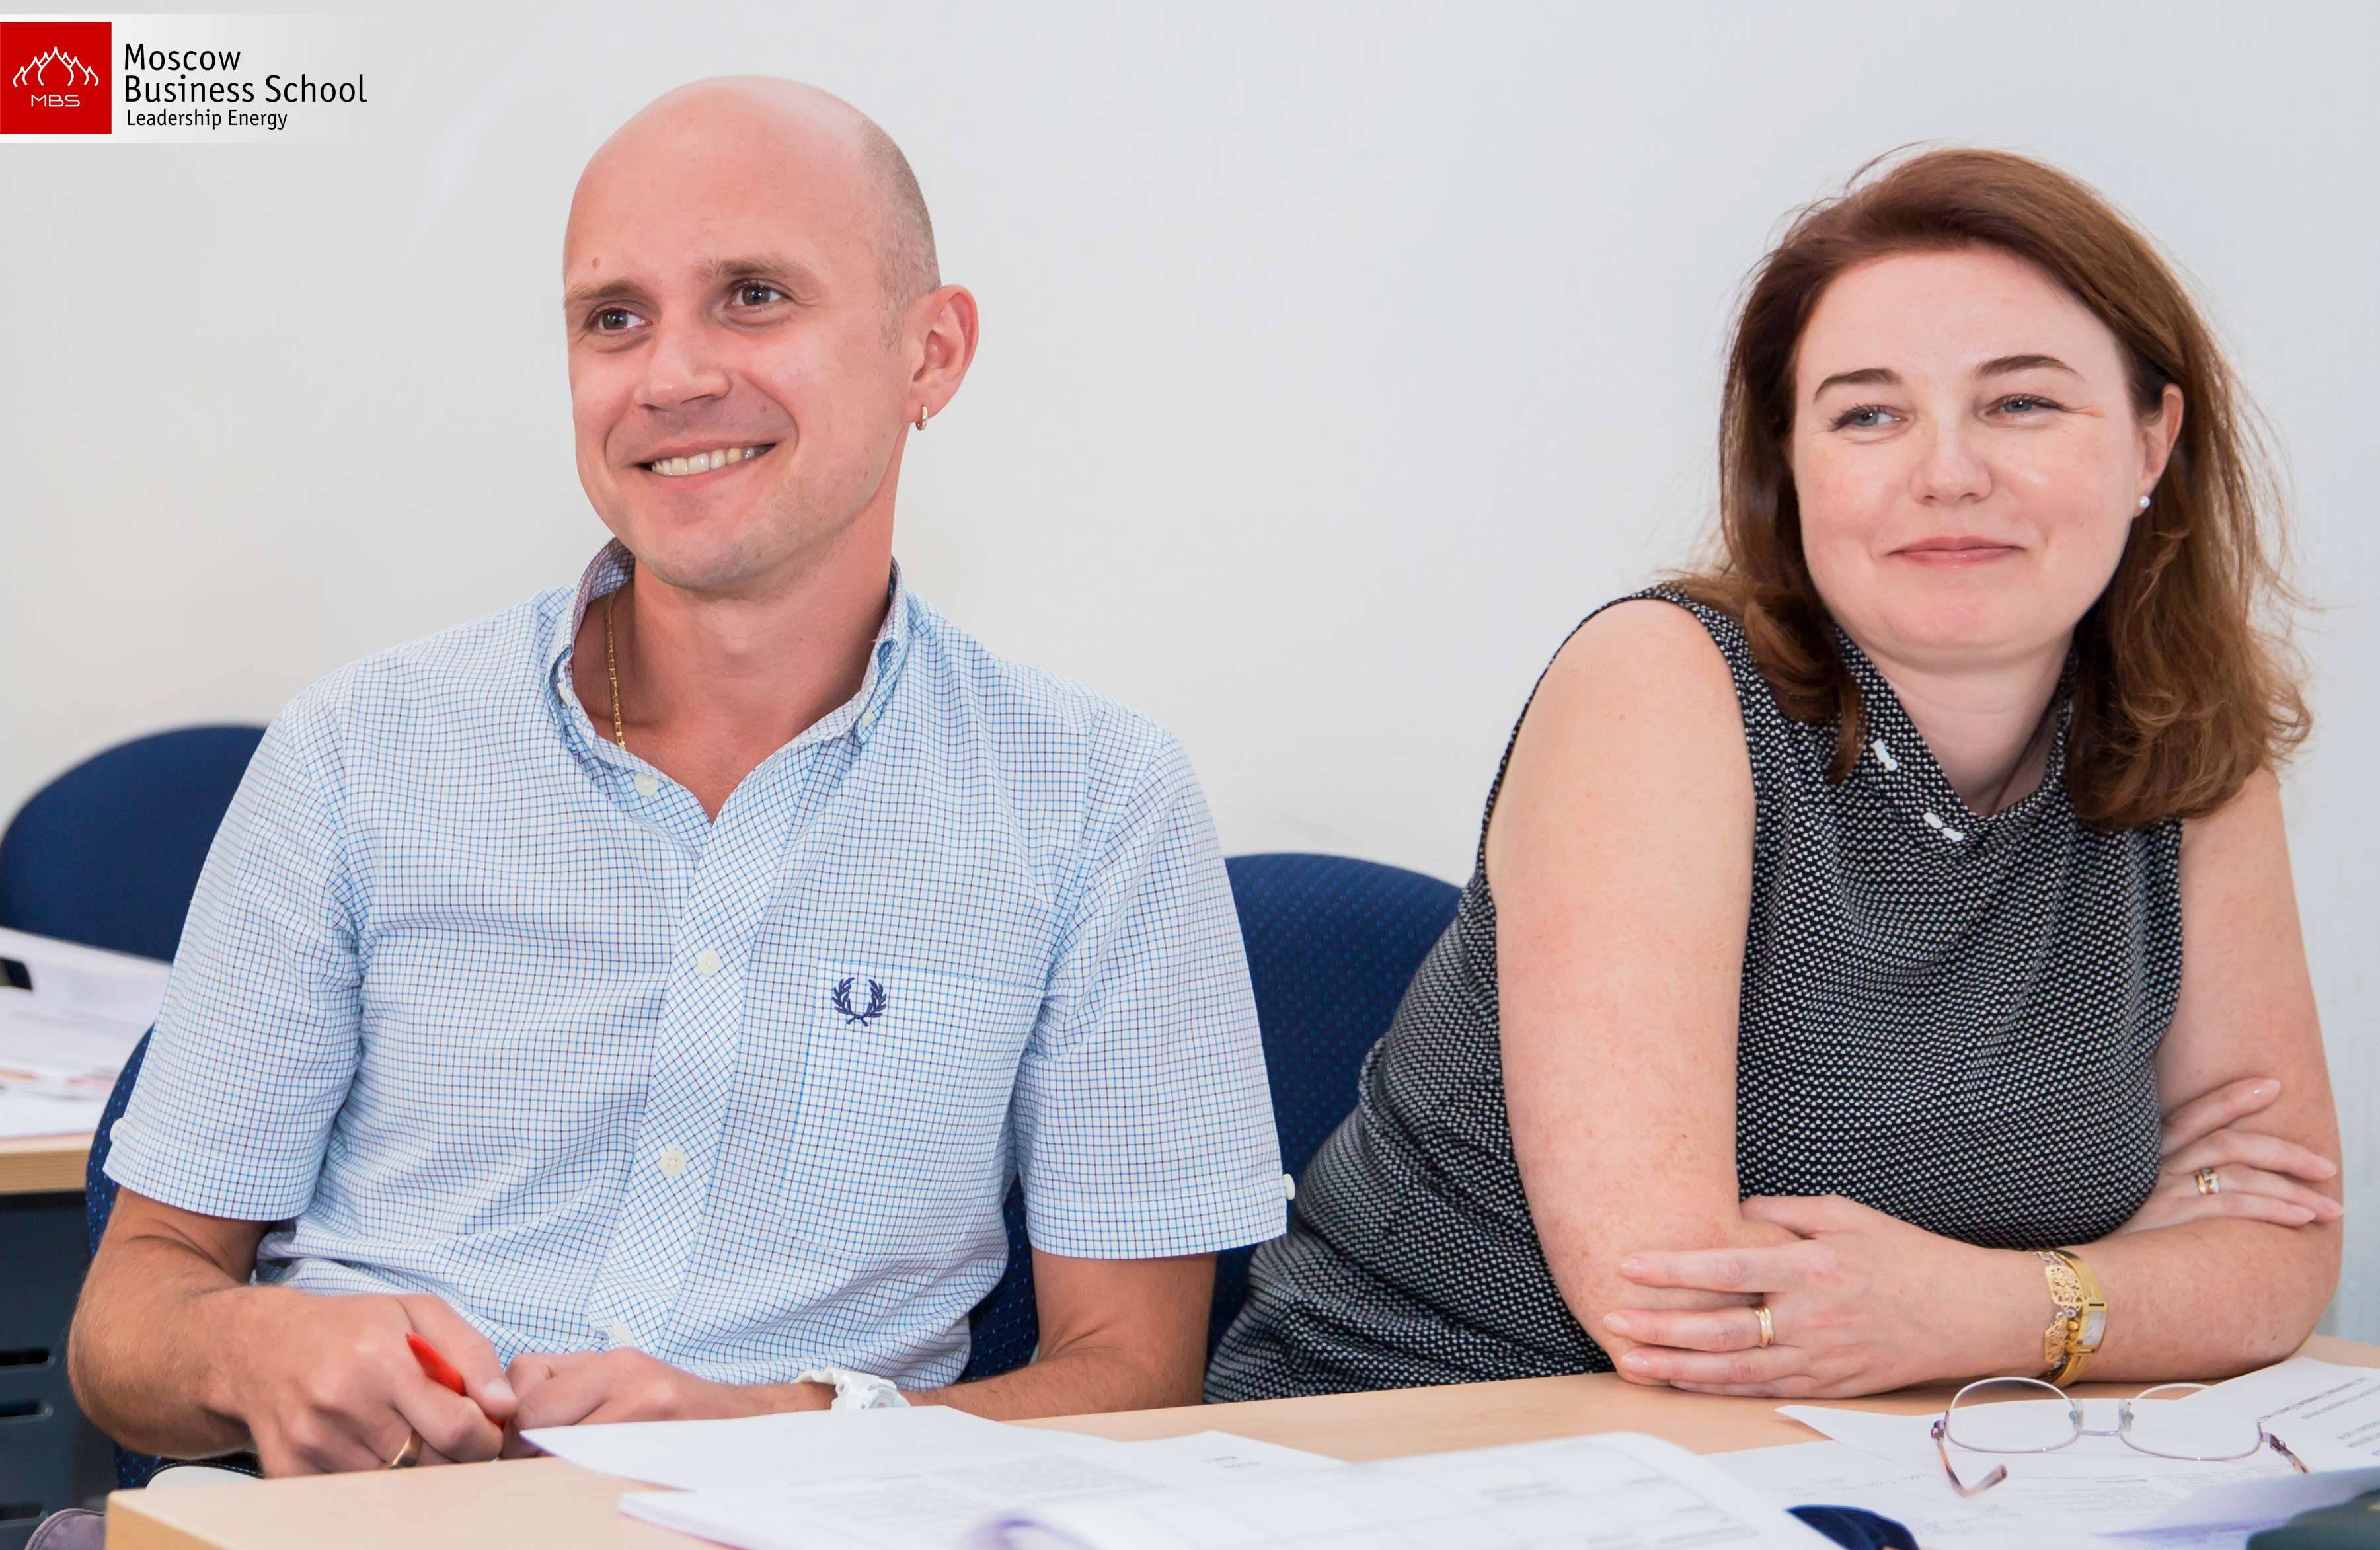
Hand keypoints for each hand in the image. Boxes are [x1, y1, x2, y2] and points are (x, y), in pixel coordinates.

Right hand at [227, 1289, 513, 1474]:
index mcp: (381, 1359)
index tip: (486, 1431)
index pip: (456, 1429)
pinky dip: (374, 1481)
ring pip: (395, 1485)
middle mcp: (342, 1403)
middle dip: (454, 1457)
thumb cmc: (351, 1328)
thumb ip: (472, 1354)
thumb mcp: (419, 1313)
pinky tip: (371, 1449)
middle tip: (450, 1435)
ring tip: (409, 1435)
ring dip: (415, 1469)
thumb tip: (504, 1405)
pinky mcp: (289, 1470)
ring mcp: (312, 1441)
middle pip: (429, 1464)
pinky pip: (355, 1496)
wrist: (262, 1347)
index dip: (484, 1438)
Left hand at [504, 1348, 827, 1447]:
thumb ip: (572, 1396)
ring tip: (566, 1469)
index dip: (511, 1415)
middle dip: (520, 1446)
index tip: (522, 1442)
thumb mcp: (626, 1391)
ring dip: (547, 1462)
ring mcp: (642, 1397)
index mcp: (609, 1359)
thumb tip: (504, 1425)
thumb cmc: (676, 1421)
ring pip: (554, 1436)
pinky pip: (589, 1457)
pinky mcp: (656, 1428)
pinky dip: (580, 1472)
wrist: (746, 1429)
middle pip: (531, 1408)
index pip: (523, 1373)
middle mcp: (623, 1368)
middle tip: (534, 1465)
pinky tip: (596, 1474)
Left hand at [1602, 1195, 2031, 1398]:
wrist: (1970, 1311)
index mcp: (1814, 1266)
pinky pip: (1764, 1390)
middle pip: (1721, 1327)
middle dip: (1661, 1326)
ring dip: (1678, 1366)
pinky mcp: (1831, 1385)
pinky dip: (1719, 1388)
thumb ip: (1784, 1212)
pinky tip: (1684, 1380)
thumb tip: (1732, 1209)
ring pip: (1736, 1369)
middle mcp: (1813, 1316)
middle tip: (1611, 1320)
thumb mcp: (1846, 1215)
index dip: (1675, 1268)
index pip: (1729, 1266)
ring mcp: (1822, 1357)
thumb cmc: (1907, 1255)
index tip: (1629, 1265)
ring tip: (1631, 1359)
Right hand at [2117, 1077, 2341, 1233]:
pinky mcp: (2170, 1220)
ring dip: (2292, 1189)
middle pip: (2230, 1143)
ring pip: (2240, 1175)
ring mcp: (2162, 1192)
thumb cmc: (2115, 1238)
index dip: (2233, 1097)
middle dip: (2286, 1152)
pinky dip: (2273, 1209)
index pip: (2194, 1115)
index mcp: (2147, 1155)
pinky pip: (2233, 1206)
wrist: (2080, 1273)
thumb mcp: (2131, 1200)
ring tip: (2329, 1207)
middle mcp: (2156, 1167)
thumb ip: (2165, 1182)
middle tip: (2326, 1167)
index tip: (2273, 1085)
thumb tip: (2214, 1182)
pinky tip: (2300, 1218)